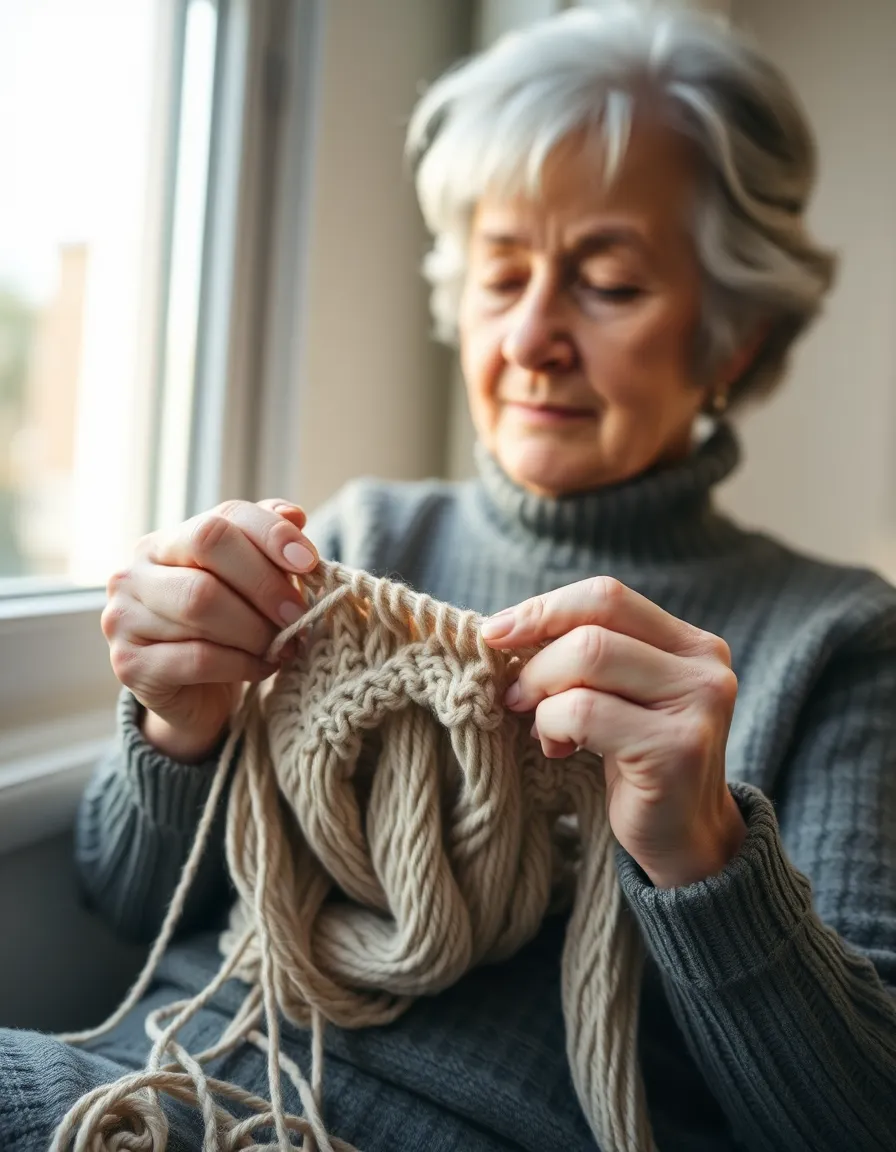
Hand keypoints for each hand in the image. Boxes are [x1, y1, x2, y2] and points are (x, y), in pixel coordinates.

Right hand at [102, 499, 317, 762]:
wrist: (194, 699)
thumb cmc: (226, 631)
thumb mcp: (250, 584)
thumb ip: (267, 545)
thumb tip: (294, 516)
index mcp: (165, 541)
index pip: (221, 518)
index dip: (270, 534)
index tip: (309, 562)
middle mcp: (134, 572)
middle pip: (207, 550)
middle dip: (264, 582)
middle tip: (298, 614)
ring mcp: (124, 617)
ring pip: (202, 605)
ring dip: (257, 629)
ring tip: (284, 645)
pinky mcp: (130, 664)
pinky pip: (199, 657)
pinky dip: (243, 663)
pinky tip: (263, 667)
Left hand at [481, 577, 746, 887]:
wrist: (684, 841)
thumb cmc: (636, 762)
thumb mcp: (618, 696)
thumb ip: (587, 656)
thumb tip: (504, 627)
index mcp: (692, 644)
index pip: (606, 596)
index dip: (544, 608)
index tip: (496, 632)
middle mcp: (705, 667)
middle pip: (592, 626)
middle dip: (536, 659)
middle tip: (515, 696)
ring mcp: (697, 706)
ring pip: (587, 658)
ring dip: (542, 693)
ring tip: (541, 726)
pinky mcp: (677, 748)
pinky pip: (583, 712)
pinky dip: (552, 726)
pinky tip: (558, 751)